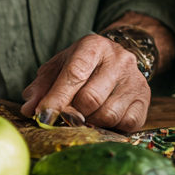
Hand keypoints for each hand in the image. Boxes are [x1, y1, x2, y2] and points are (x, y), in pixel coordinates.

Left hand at [21, 34, 150, 132]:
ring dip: (90, 122)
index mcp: (94, 46)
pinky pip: (126, 124)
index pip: (75, 73)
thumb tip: (29, 108)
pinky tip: (103, 119)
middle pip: (90, 98)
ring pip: (108, 114)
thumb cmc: (83, 65)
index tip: (43, 115)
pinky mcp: (145, 99)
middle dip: (72, 114)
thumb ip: (42, 85)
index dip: (57, 98)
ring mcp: (134, 79)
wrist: (118, 58)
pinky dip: (110, 128)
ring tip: (84, 116)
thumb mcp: (60, 66)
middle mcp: (119, 59)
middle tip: (64, 118)